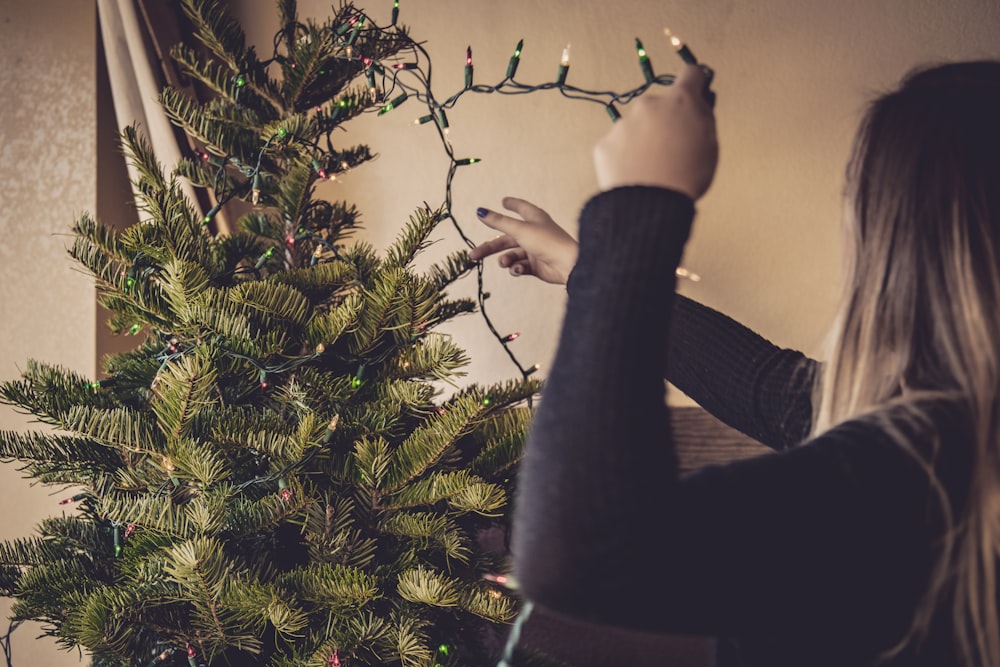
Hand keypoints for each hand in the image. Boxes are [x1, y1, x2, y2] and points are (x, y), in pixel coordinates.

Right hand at [469, 197, 578, 284]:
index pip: (521, 208)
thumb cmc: (547, 242)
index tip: (503, 201)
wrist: (567, 266)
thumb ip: (499, 222)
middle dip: (490, 247)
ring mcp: (534, 250)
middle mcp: (533, 233)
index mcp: (533, 218)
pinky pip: (520, 266)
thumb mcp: (519, 230)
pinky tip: (519, 269)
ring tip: (506, 263)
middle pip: (506, 238)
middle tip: (474, 255)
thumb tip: (480, 211)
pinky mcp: (536, 266)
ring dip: (505, 259)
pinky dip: (517, 268)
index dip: (511, 204)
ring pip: (511, 254)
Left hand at [593, 64, 717, 199]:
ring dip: (643, 140)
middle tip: (671, 149)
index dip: (695, 82)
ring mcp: (624, 124)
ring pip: (636, 127)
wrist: (650, 205)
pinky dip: (625, 157)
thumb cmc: (686, 178)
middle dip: (665, 121)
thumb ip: (704, 118)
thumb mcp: (711, 145)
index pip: (691, 75)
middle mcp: (649, 105)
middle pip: (660, 106)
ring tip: (652, 168)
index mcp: (680, 102)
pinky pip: (618, 146)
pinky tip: (635, 174)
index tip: (695, 88)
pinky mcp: (605, 144)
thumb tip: (700, 103)